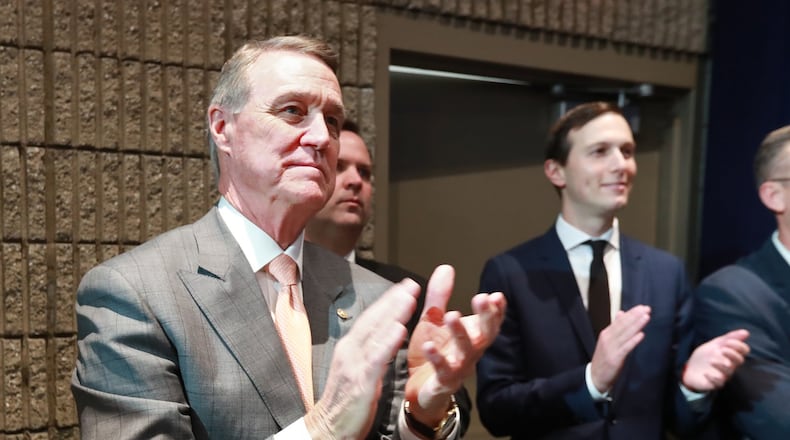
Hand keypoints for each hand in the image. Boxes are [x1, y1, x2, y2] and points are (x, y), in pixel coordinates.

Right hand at [305, 279, 419, 438]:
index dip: (388, 301)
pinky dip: (388, 341)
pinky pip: (376, 358)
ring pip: (375, 333)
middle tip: (411, 284)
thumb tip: (386, 335)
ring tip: (410, 298)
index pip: (370, 318)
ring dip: (393, 313)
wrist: (327, 428)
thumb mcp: (358, 370)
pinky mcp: (360, 382)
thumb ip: (370, 352)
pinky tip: (400, 329)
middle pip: (373, 320)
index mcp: (349, 348)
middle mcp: (349, 351)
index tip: (404, 287)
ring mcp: (353, 365)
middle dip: (393, 300)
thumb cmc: (345, 402)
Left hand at [404, 265, 505, 425]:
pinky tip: (429, 346)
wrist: (420, 389)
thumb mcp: (433, 320)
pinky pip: (443, 370)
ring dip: (461, 333)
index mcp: (471, 335)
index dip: (496, 310)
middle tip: (482, 298)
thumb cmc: (432, 353)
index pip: (490, 321)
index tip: (497, 295)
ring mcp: (459, 368)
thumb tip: (447, 268)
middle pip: (484, 334)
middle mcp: (470, 352)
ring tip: (453, 315)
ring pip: (466, 351)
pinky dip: (437, 358)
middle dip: (486, 317)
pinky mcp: (443, 382)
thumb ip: (440, 296)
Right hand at [590, 305, 650, 392]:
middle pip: (623, 325)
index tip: (642, 307)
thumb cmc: (603, 359)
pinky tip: (641, 334)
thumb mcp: (607, 341)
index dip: (631, 313)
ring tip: (646, 317)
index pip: (620, 320)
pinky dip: (633, 340)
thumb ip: (615, 328)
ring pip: (625, 334)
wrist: (595, 377)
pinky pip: (626, 348)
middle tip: (647, 309)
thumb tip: (621, 313)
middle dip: (635, 316)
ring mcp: (611, 348)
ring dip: (636, 325)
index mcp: (606, 334)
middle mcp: (608, 338)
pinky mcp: (615, 358)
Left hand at [682, 329, 749, 391]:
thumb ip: (730, 337)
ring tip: (711, 361)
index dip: (739, 346)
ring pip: (729, 372)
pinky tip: (706, 374)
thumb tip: (746, 332)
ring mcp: (723, 375)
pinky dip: (713, 379)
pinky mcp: (715, 383)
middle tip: (722, 350)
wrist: (691, 368)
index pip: (744, 351)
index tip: (728, 341)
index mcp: (731, 354)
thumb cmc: (706, 355)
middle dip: (732, 354)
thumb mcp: (716, 344)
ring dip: (721, 365)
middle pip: (739, 361)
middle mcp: (730, 365)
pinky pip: (718, 384)